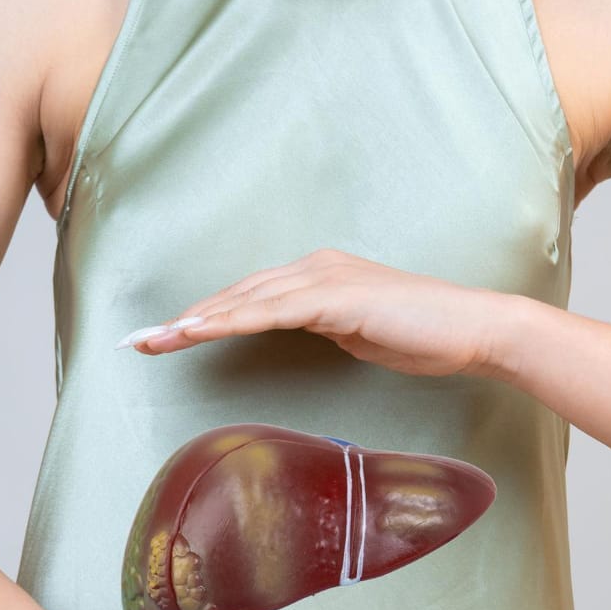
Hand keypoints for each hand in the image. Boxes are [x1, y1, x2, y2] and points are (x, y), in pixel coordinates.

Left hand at [116, 248, 519, 378]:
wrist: (475, 328)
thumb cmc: (425, 336)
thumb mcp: (361, 335)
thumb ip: (326, 329)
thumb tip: (300, 333)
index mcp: (318, 277)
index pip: (248, 298)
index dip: (203, 317)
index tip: (163, 338)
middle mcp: (314, 268)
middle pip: (234, 295)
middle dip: (182, 319)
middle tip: (135, 341)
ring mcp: (324, 279)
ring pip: (243, 300)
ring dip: (194, 321)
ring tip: (152, 340)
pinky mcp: (335, 297)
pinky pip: (270, 311)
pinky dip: (229, 321)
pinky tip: (197, 333)